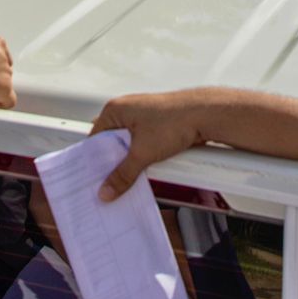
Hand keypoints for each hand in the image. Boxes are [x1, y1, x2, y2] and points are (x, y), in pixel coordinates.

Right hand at [90, 91, 209, 201]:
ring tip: (129, 178)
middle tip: (110, 183)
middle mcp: (127, 110)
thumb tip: (107, 189)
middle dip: (112, 163)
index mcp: (115, 109)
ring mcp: (141, 117)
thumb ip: (122, 174)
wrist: (204, 114)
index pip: (94, 138)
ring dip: (129, 161)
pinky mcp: (155, 125)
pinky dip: (141, 157)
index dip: (94, 160)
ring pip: (127, 145)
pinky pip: (141, 144)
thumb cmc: (174, 119)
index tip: (93, 179)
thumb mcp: (142, 153)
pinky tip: (144, 169)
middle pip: (110, 143)